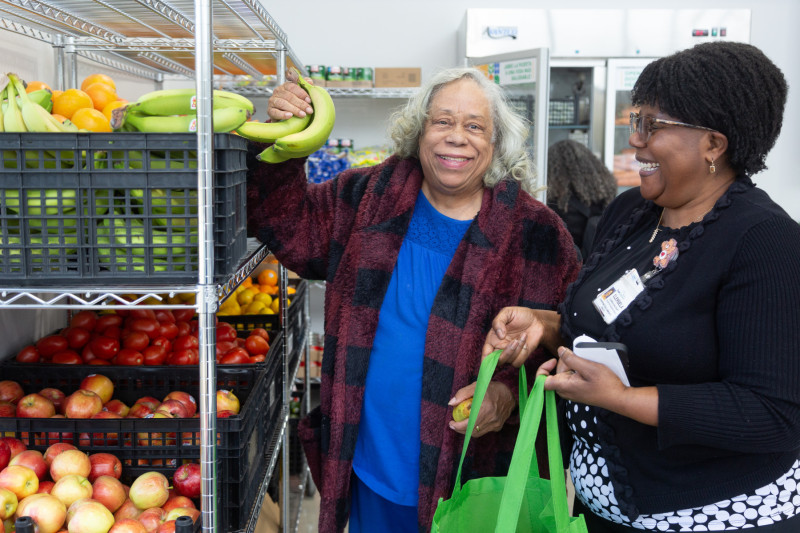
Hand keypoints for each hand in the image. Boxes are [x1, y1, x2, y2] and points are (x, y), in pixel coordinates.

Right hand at [266, 76, 313, 120]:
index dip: (302, 93)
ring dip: (294, 109)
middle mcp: (278, 91)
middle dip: (301, 103)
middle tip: (309, 110)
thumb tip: (310, 81)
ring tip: (302, 115)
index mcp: (285, 86)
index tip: (309, 100)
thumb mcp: (301, 95)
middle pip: (289, 96)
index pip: (293, 87)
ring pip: (283, 103)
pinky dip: (283, 114)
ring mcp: (273, 100)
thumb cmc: (294, 105)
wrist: (284, 117)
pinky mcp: (270, 110)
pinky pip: (275, 112)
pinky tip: (290, 116)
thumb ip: (305, 87)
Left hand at [448, 381, 514, 437]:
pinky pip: (483, 431)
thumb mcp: (476, 386)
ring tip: (460, 424)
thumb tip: (451, 403)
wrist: (510, 393)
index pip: (469, 423)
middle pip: (471, 431)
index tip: (451, 423)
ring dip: (467, 431)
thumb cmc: (492, 388)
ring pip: (477, 433)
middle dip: (460, 430)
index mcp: (486, 407)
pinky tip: (472, 423)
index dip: (458, 426)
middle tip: (453, 425)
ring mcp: (496, 424)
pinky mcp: (498, 426)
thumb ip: (462, 393)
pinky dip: (476, 429)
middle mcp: (492, 418)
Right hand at [482, 307, 561, 367]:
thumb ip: (498, 321)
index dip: (486, 360)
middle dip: (506, 353)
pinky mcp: (520, 356)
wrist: (536, 320)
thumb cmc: (520, 315)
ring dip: (517, 349)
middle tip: (514, 341)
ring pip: (509, 361)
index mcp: (493, 339)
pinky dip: (523, 352)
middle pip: (497, 361)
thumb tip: (499, 336)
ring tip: (523, 335)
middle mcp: (500, 348)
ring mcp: (511, 353)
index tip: (491, 358)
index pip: (486, 354)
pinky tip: (525, 341)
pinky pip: (518, 362)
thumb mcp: (507, 312)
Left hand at [538, 348, 658, 425]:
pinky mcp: (579, 391)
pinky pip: (573, 378)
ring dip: (573, 366)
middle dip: (565, 363)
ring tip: (587, 365)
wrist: (618, 398)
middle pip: (556, 373)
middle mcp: (565, 391)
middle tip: (580, 360)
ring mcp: (572, 392)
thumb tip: (560, 350)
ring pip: (565, 374)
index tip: (554, 359)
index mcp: (564, 386)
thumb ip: (571, 359)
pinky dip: (578, 371)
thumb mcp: (588, 367)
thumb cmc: (605, 384)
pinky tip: (589, 369)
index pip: (542, 381)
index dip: (543, 368)